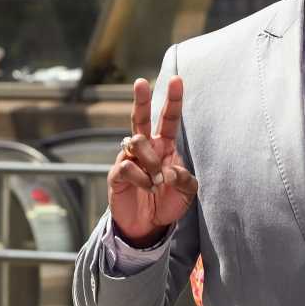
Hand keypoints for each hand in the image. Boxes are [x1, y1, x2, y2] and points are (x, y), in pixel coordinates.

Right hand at [109, 76, 197, 245]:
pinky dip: (142, 178)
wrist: (149, 226)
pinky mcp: (117, 174)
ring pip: (137, 142)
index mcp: (165, 146)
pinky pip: (127, 166)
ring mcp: (129, 159)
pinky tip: (147, 188)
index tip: (177, 79)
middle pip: (140, 118)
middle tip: (141, 82)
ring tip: (157, 181)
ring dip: (151, 161)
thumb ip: (186, 180)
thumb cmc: (168, 202)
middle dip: (141, 100)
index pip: (169, 119)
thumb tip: (171, 172)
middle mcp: (146, 148)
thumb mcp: (187, 193)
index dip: (173, 100)